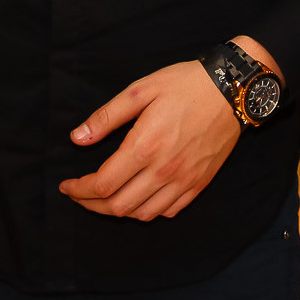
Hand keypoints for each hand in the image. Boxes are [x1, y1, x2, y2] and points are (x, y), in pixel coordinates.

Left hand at [57, 36, 274, 220]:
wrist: (233, 90)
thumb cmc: (185, 85)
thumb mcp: (140, 90)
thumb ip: (106, 117)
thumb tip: (77, 139)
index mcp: (144, 146)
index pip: (102, 185)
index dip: (78, 190)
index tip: (66, 186)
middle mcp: (164, 170)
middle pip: (118, 207)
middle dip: (91, 205)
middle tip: (79, 195)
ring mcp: (184, 181)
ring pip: (142, 214)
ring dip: (117, 211)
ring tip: (104, 199)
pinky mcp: (199, 184)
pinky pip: (168, 212)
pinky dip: (147, 212)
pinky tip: (138, 198)